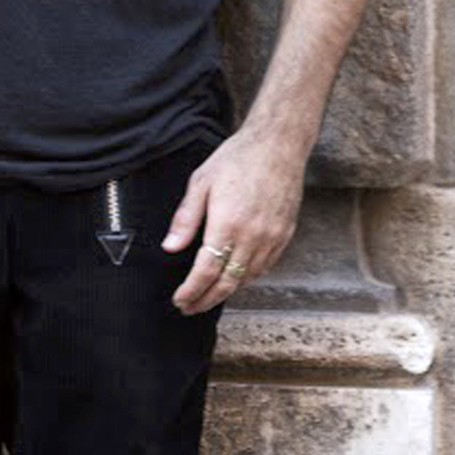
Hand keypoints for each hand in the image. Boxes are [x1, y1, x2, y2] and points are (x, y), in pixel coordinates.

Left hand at [162, 126, 307, 314]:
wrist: (277, 147)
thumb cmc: (236, 160)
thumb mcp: (201, 183)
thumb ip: (185, 218)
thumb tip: (170, 247)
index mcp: (227, 224)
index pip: (206, 270)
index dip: (191, 290)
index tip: (179, 300)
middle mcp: (253, 237)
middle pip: (228, 282)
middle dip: (206, 299)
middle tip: (189, 308)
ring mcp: (272, 238)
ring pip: (247, 278)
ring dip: (226, 292)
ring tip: (207, 297)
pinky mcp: (285, 236)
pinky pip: (265, 267)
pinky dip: (247, 278)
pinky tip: (234, 279)